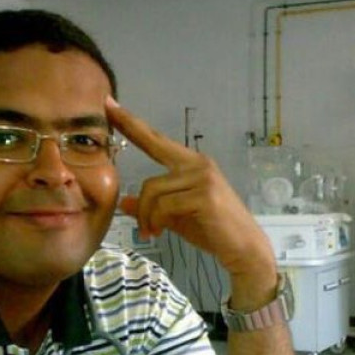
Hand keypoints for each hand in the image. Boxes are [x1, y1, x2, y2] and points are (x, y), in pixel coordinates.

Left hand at [105, 97, 274, 284]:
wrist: (244, 249)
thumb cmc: (213, 231)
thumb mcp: (176, 217)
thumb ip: (152, 207)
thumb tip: (124, 203)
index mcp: (192, 163)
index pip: (156, 139)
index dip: (132, 123)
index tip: (110, 105)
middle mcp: (198, 164)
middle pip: (151, 163)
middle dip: (133, 165)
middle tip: (125, 173)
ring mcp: (202, 178)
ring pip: (153, 190)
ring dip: (146, 216)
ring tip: (150, 232)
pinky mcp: (204, 196)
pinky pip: (164, 206)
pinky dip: (156, 221)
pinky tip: (159, 232)